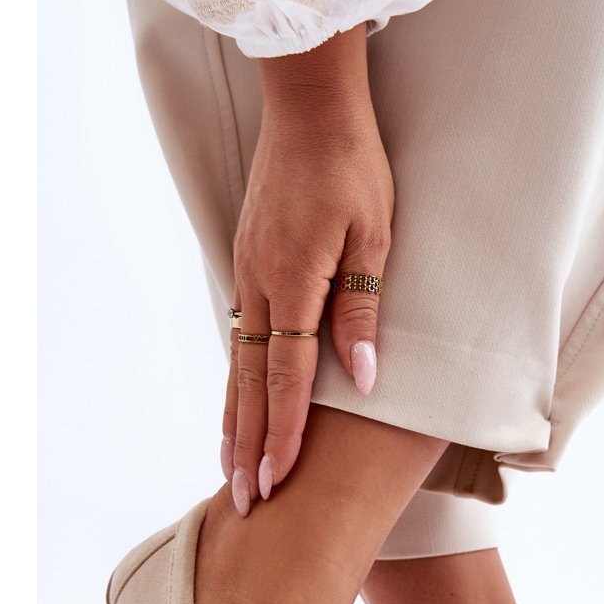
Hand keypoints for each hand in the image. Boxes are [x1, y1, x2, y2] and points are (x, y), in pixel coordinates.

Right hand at [220, 24, 392, 514]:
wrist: (309, 104)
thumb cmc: (353, 167)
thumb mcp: (375, 239)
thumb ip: (362, 312)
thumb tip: (363, 380)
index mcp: (294, 284)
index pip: (286, 378)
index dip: (282, 434)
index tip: (276, 481)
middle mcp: (260, 286)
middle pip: (249, 383)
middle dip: (247, 444)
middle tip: (241, 499)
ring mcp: (248, 273)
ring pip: (237, 363)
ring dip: (233, 418)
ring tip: (228, 465)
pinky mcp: (247, 261)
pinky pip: (240, 334)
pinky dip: (235, 378)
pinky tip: (236, 399)